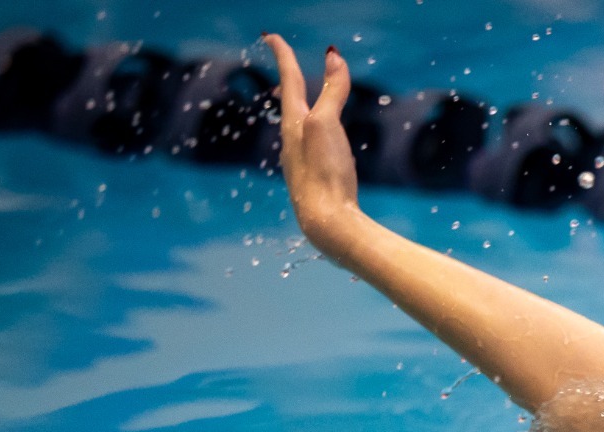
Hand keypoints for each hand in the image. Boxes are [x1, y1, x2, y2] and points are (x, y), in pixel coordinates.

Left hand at [262, 35, 360, 252]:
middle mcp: (292, 141)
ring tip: (306, 100)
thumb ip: (331, 91)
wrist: (327, 224)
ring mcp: (302, 161)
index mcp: (294, 124)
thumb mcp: (328, 125)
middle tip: (285, 63)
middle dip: (290, 80)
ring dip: (303, 107)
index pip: (288, 80)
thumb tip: (333, 56)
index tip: (270, 35)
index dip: (281, 55)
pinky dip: (316, 132)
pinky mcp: (314, 180)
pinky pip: (312, 146)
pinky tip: (323, 147)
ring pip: (300, 125)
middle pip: (290, 102)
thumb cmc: (325, 174)